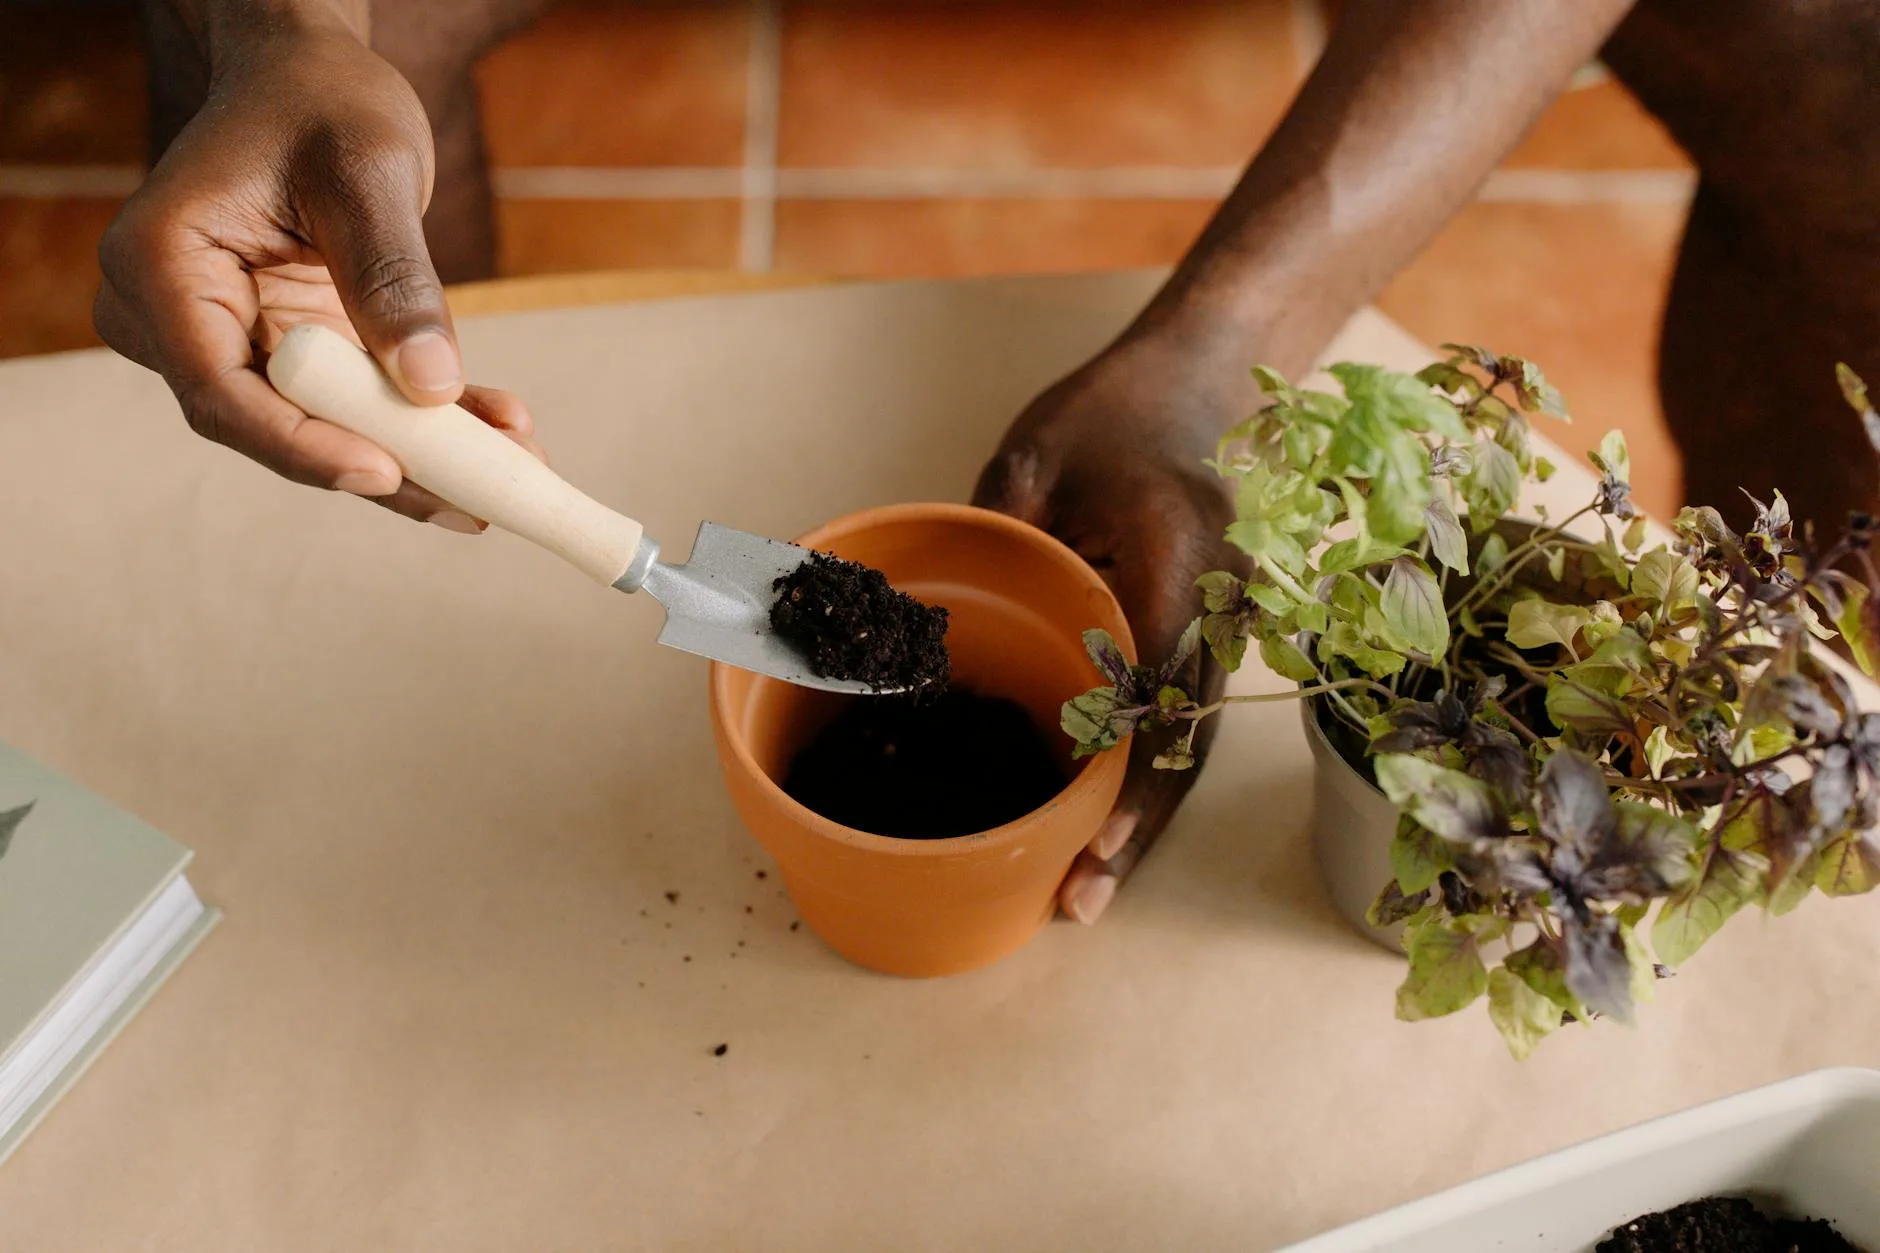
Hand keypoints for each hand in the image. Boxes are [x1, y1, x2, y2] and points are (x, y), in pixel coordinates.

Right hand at [95, 21, 541, 530]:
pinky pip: (349, 407)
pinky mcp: (280, 354)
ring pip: (318, 429)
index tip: (387, 473)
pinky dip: (423, 423)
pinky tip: (498, 429)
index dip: (303, 445)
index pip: (220, 391)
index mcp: (160, 266)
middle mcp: (171, 317)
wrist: (309, 80)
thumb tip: (431, 385)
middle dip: (386, 464)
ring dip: (420, 455)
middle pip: (271, 427)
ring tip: (514, 464)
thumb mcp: (367, 172)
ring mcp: (224, 342)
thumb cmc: (322, 102)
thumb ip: (393, 277)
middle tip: (483, 498)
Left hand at [974, 330, 1252, 923]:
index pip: (1156, 678)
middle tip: (1081, 899)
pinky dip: (1147, 780)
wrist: (1201, 379)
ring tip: (1091, 892)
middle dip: (1136, 823)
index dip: (1125, 762)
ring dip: (1144, 818)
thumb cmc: (1114, 408)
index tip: (1091, 827)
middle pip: (1184, 736)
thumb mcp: (1034, 453)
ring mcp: (1223, 625)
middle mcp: (1216, 603)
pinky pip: (1181, 719)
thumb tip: (921, 623)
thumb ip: (991, 539)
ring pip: (1190, 742)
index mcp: (1175, 554)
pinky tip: (1108, 829)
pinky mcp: (1207, 637)